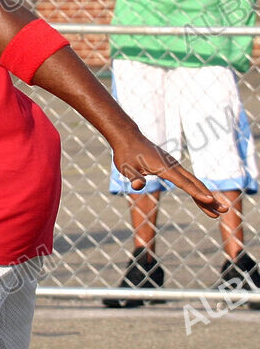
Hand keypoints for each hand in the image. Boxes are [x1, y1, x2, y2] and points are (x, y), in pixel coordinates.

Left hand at [111, 131, 226, 218]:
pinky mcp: (172, 167)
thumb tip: (137, 186)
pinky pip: (188, 180)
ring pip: (194, 182)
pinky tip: (203, 199)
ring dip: (206, 196)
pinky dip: (197, 190)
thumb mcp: (125, 167)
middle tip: (224, 210)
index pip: (183, 182)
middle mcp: (172, 166)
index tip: (209, 201)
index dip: (196, 192)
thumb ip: (133, 177)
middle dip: (209, 198)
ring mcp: (174, 166)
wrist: (128, 138)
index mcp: (164, 167)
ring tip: (218, 210)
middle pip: (194, 184)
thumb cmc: (126, 153)